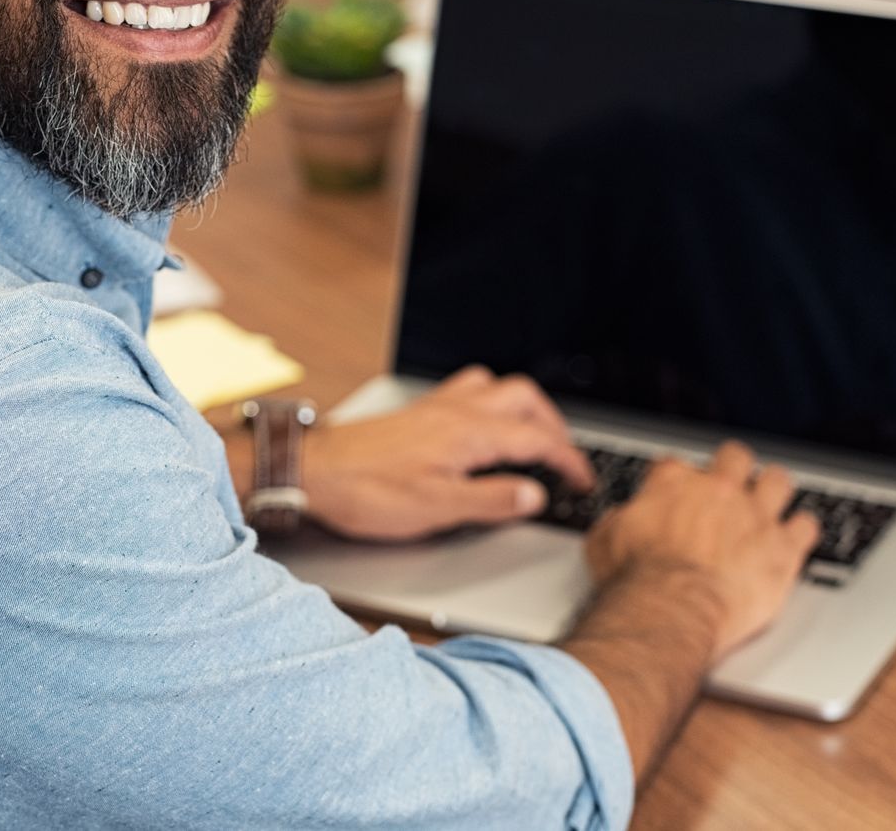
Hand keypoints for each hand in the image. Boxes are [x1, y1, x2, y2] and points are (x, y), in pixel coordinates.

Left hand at [301, 366, 595, 541]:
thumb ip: (491, 500)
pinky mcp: (417, 413)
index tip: (583, 481)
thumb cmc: (366, 491)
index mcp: (469, 433)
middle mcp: (455, 411)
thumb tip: (534, 495)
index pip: (537, 438)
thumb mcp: (437, 508)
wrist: (313, 471)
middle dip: (553, 424)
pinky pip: (467, 391)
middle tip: (564, 457)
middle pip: (523, 397)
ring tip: (532, 436)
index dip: (568, 460)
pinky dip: (490, 404)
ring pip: (495, 387)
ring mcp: (435, 407)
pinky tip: (482, 427)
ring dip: (522, 407)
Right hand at [584, 441, 818, 657]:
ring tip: (772, 498)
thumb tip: (616, 522)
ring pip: (777, 480)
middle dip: (733, 465)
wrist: (671, 609)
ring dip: (774, 488)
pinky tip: (797, 535)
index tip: (677, 491)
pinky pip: (806, 525)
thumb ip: (616, 523)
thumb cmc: (637, 582)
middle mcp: (717, 490)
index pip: (676, 465)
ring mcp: (754, 515)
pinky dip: (802, 529)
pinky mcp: (782, 547)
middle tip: (731, 481)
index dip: (677, 478)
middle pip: (734, 456)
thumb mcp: (604, 544)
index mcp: (672, 484)